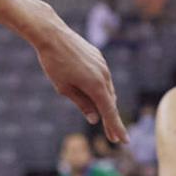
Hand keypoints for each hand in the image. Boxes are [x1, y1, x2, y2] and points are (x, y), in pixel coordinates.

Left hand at [31, 19, 127, 143]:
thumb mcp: (64, 88)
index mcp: (96, 86)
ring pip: (108, 89)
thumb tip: (95, 118)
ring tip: (102, 118)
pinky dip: (102, 89)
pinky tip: (96, 94)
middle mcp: (103, 75)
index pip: (109, 112)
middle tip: (112, 138)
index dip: (116, 128)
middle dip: (111, 120)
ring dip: (106, 103)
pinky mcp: (98, 57)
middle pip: (110, 102)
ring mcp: (102, 65)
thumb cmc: (54, 63)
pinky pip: (103, 78)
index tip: (124, 141)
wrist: (52, 35)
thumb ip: (82, 104)